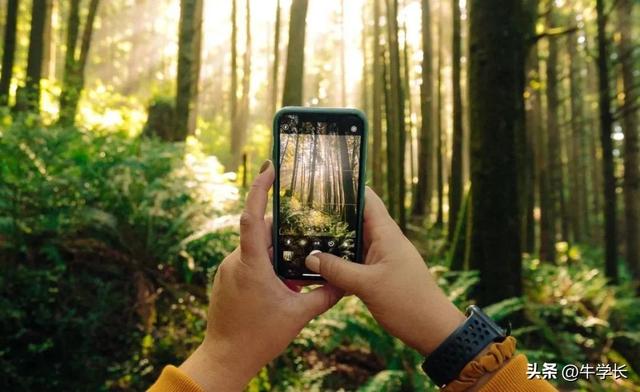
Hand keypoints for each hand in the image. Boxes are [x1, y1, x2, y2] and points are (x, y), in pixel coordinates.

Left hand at [180, 160, 342, 390]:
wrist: (225, 358)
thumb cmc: (258, 337)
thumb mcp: (298, 315)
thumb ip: (324, 295)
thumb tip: (346, 283)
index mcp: (251, 264)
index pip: (252, 216)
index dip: (259, 188)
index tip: (269, 167)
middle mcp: (235, 261)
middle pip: (261, 232)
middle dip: (284, 233)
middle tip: (306, 233)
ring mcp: (227, 270)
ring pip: (255, 248)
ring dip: (276, 253)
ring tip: (297, 268)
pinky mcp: (225, 280)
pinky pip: (248, 261)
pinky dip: (266, 264)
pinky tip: (281, 282)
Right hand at [304, 187, 464, 354]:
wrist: (433, 330)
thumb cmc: (408, 303)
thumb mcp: (368, 285)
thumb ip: (337, 270)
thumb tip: (311, 257)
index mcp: (387, 234)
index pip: (367, 199)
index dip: (348, 189)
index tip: (322, 184)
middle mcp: (385, 241)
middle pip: (356, 220)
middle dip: (333, 217)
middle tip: (304, 214)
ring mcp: (382, 257)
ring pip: (354, 242)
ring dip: (335, 242)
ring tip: (306, 237)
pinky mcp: (379, 273)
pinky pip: (356, 261)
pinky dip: (341, 262)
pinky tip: (322, 266)